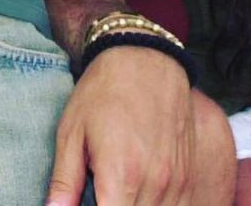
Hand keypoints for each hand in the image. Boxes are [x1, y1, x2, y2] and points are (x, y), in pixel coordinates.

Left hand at [46, 46, 232, 204]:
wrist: (145, 59)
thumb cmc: (103, 91)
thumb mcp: (71, 131)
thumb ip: (65, 181)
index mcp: (121, 176)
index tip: (90, 199)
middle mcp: (154, 185)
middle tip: (98, 191)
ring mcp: (174, 182)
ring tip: (115, 190)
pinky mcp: (185, 177)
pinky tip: (135, 194)